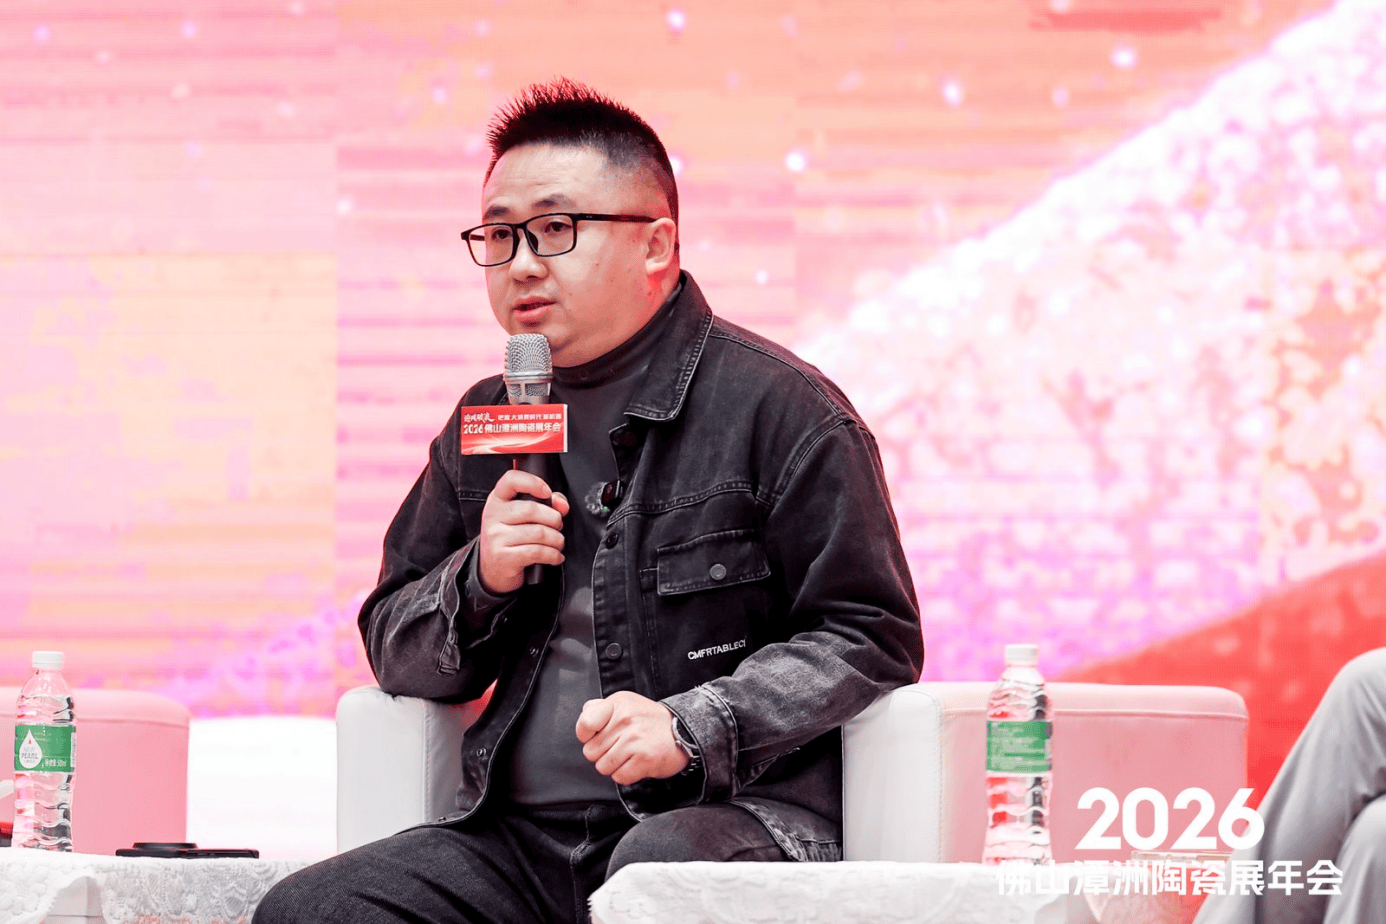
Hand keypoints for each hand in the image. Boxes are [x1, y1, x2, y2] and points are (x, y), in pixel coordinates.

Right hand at [477, 469, 568, 593]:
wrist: (492, 569)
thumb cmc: (511, 538)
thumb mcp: (521, 517)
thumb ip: (545, 503)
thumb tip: (561, 504)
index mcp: (497, 500)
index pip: (510, 480)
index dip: (532, 482)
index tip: (547, 492)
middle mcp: (493, 516)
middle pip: (532, 509)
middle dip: (554, 519)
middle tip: (558, 526)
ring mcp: (496, 537)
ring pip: (539, 533)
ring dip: (557, 539)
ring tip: (558, 543)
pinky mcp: (504, 557)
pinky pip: (537, 552)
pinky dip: (553, 555)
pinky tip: (555, 556)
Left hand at [575, 691, 688, 783]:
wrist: (683, 730)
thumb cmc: (650, 720)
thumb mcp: (626, 703)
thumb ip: (601, 708)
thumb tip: (585, 713)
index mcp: (618, 704)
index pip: (585, 724)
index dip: (586, 736)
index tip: (596, 736)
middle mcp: (625, 720)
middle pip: (590, 751)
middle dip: (602, 754)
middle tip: (619, 747)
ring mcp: (635, 740)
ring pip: (603, 767)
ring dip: (614, 766)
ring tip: (628, 756)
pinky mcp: (644, 759)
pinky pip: (619, 777)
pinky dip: (626, 775)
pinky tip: (636, 763)